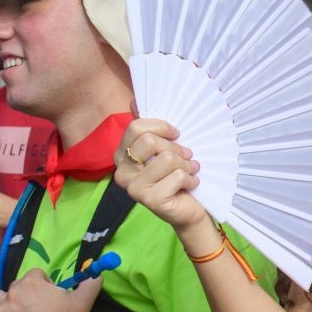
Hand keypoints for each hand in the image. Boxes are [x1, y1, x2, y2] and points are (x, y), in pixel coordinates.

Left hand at [0, 268, 100, 311]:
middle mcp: (13, 292)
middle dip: (27, 297)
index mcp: (31, 281)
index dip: (44, 286)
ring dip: (14, 309)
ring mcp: (2, 310)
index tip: (50, 300)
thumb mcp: (84, 299)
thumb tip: (97, 274)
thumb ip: (91, 281)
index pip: (35, 275)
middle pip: (18, 288)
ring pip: (6, 303)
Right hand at [114, 119, 211, 236]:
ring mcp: (133, 187)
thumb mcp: (163, 149)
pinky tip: (190, 185)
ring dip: (186, 165)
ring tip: (189, 171)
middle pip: (150, 141)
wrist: (188, 209)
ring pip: (166, 159)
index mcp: (121, 156)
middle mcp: (122, 171)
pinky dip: (190, 179)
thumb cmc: (175, 176)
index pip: (136, 127)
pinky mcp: (149, 200)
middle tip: (186, 156)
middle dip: (176, 147)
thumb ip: (149, 128)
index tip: (176, 134)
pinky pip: (177, 176)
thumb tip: (134, 101)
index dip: (161, 126)